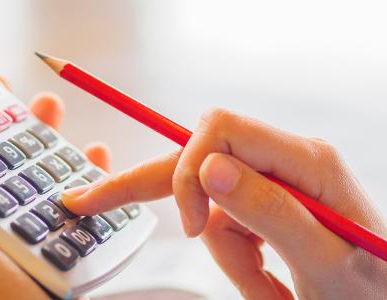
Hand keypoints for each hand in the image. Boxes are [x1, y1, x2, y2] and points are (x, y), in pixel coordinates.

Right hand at [63, 108, 386, 298]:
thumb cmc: (374, 288)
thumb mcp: (326, 260)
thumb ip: (269, 210)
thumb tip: (209, 166)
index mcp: (305, 160)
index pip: (219, 130)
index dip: (187, 169)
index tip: (190, 226)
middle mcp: (285, 162)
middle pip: (195, 156)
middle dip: (149, 186)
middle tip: (89, 201)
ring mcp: (272, 183)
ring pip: (208, 204)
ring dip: (228, 254)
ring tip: (270, 287)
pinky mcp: (264, 205)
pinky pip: (222, 225)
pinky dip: (235, 261)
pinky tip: (269, 280)